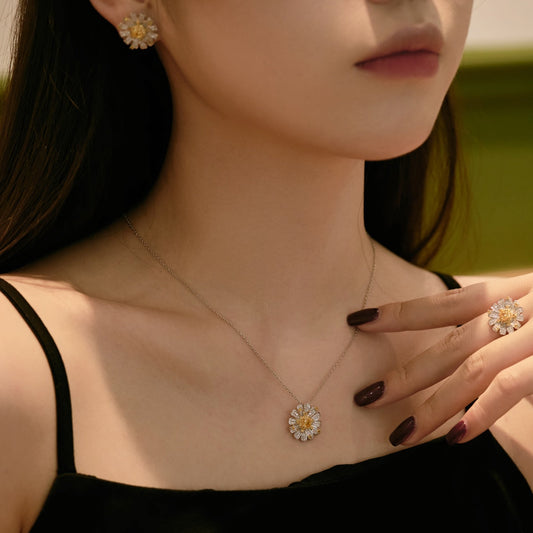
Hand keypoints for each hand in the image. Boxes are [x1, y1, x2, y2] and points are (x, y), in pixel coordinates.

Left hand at [347, 272, 532, 446]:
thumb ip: (504, 321)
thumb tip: (472, 345)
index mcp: (507, 294)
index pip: (445, 304)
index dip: (399, 314)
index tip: (358, 320)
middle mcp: (515, 311)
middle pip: (450, 344)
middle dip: (404, 374)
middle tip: (364, 397)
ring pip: (471, 370)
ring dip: (432, 406)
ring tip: (400, 434)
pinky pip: (509, 387)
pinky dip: (482, 414)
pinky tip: (454, 437)